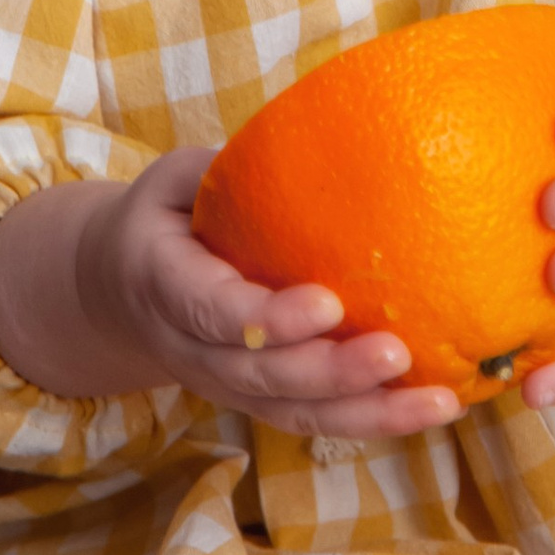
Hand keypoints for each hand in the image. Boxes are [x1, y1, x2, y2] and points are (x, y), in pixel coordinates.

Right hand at [0, 149, 462, 441]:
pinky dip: (372, 421)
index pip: (213, 313)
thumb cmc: (163, 217)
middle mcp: (192, 351)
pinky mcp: (259, 400)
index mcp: (163, 286)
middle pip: (262, 376)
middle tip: (396, 352)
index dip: (268, 318)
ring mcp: (226, 385)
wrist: (117, 290)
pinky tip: (431, 408)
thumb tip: (316, 133)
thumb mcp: (176, 179)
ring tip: (437, 401)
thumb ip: (227, 167)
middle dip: (332, 372)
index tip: (327, 304)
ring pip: (294, 412)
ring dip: (367, 413)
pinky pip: (315, 420)